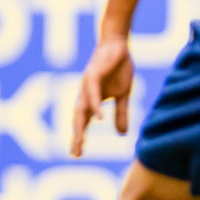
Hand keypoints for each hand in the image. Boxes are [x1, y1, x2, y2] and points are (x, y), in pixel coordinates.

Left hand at [71, 35, 133, 157]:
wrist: (118, 45)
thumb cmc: (118, 68)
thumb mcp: (123, 95)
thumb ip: (121, 114)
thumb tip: (122, 134)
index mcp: (91, 100)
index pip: (84, 122)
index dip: (80, 137)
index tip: (78, 154)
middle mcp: (85, 94)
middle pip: (78, 119)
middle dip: (77, 137)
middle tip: (76, 154)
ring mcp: (87, 85)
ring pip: (82, 109)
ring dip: (80, 126)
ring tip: (81, 142)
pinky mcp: (93, 75)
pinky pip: (92, 94)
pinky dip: (95, 106)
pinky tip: (99, 118)